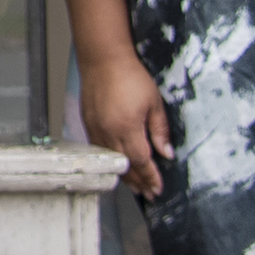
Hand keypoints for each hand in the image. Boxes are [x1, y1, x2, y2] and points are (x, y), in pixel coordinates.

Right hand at [79, 54, 173, 198]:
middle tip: (149, 193)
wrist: (103, 60)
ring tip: (136, 186)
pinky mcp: (88, 124)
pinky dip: (111, 161)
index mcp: (127, 128)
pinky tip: (118, 165)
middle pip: (125, 167)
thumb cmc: (129, 76)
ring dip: (124, 176)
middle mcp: (109, 132)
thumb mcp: (154, 102)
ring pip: (111, 161)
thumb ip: (160, 130)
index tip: (158, 188)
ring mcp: (96, 129)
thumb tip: (166, 152)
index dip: (151, 177)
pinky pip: (100, 150)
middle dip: (139, 182)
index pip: (141, 161)